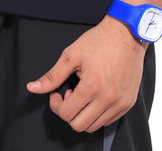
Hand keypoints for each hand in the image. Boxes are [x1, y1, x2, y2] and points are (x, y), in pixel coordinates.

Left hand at [26, 17, 146, 132]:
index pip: (66, 114)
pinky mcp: (128, 103)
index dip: (56, 105)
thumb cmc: (99, 41)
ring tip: (83, 94)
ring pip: (94, 126)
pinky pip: (109, 121)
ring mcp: (120, 103)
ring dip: (83, 114)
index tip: (58, 93)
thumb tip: (33, 88)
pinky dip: (98, 114)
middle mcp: (108, 99)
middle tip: (69, 94)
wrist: (126, 33)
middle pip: (79, 125)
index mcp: (92, 87)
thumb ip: (52, 76)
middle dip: (69, 113)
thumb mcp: (71, 55)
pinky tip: (95, 96)